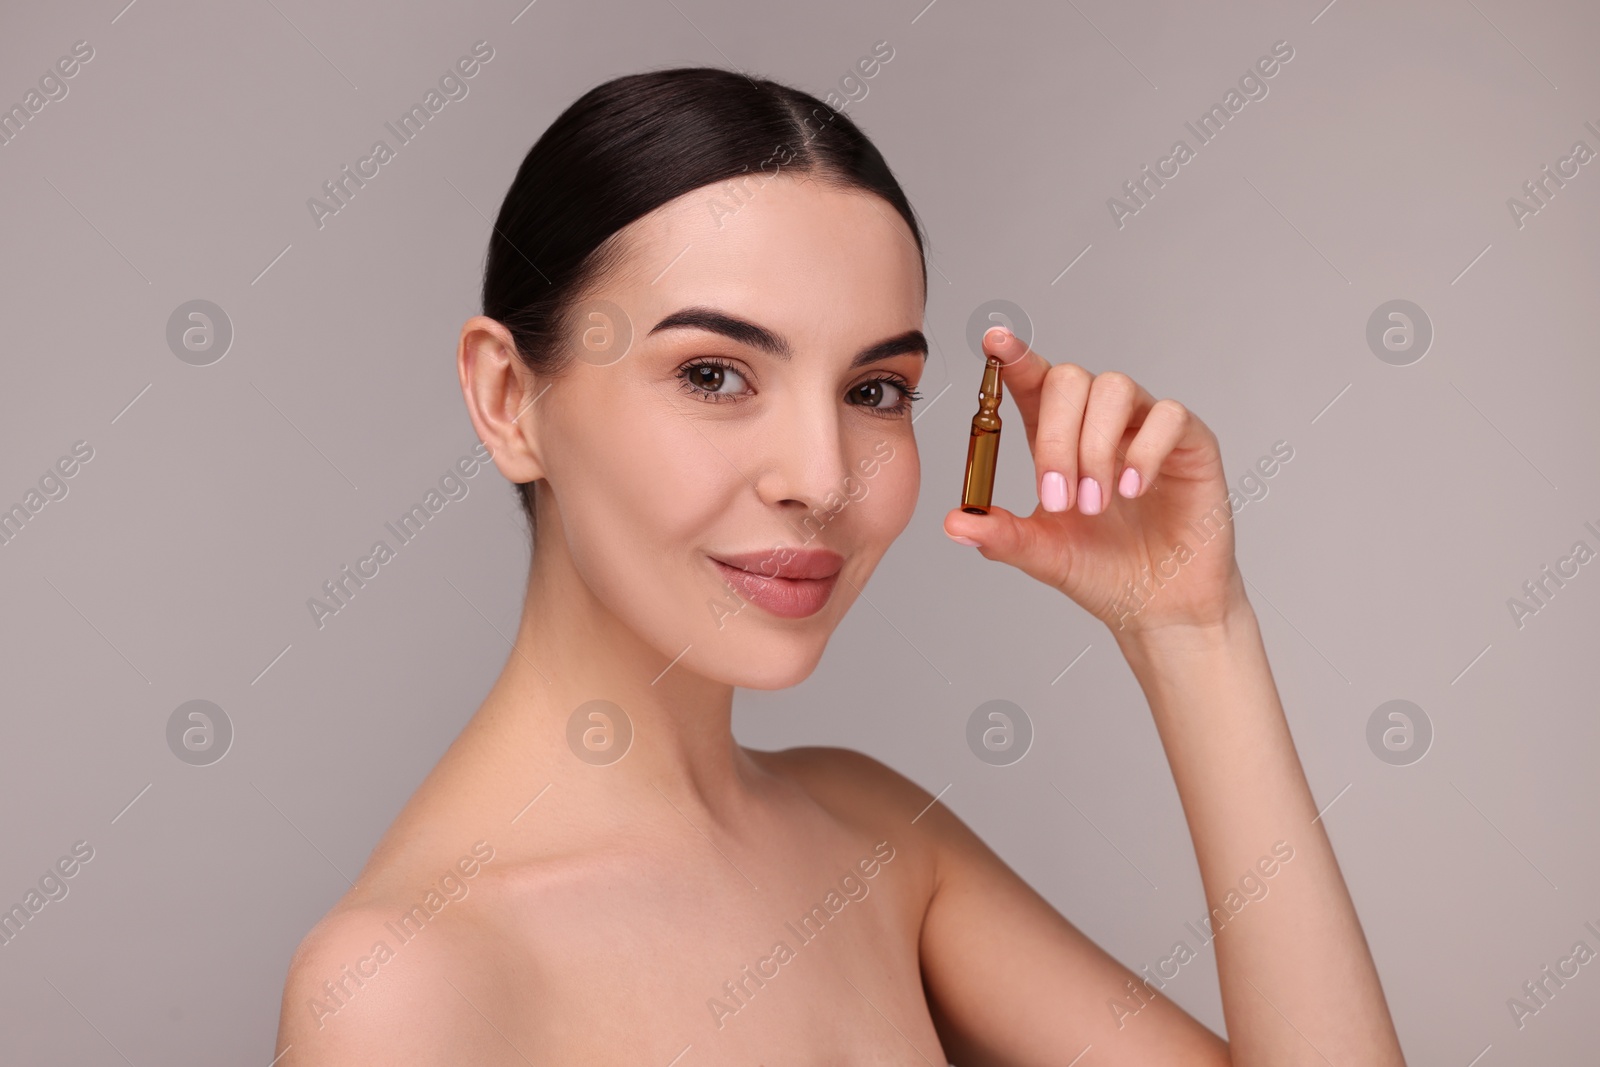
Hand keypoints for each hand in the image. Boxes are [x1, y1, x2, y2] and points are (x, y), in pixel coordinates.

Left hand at [943, 327, 1244, 636]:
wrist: (1158, 605)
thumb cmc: (1102, 571)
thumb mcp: (1042, 554)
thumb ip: (1001, 535)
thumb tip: (954, 523)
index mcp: (1057, 436)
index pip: (1033, 381)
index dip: (1014, 357)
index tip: (995, 344)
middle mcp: (1099, 421)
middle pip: (1070, 379)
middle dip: (1057, 437)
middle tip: (1061, 499)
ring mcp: (1144, 426)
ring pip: (1115, 388)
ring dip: (1096, 448)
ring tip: (1096, 504)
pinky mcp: (1189, 440)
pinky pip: (1167, 415)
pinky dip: (1144, 450)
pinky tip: (1133, 489)